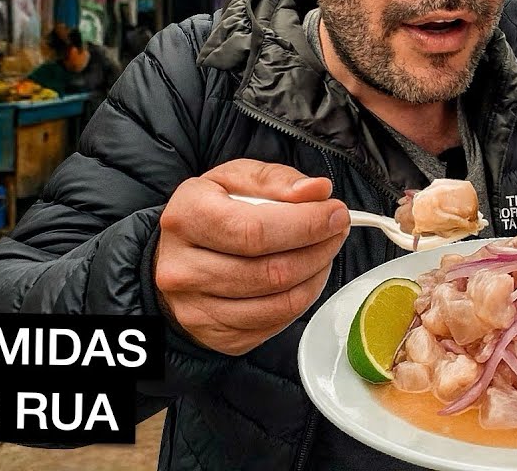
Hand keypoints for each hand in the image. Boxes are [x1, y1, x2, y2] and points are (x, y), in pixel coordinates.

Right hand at [156, 159, 349, 355]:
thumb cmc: (211, 213)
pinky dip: (303, 299)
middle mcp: (183, 269)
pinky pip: (277, 323)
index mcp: (186, 219)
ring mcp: (196, 309)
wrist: (178, 257)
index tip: (336, 213)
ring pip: (280, 302)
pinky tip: (305, 276)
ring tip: (324, 251)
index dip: (306, 225)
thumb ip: (277, 180)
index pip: (255, 231)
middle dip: (319, 249)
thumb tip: (317, 190)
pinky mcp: (217, 336)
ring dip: (317, 275)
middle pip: (272, 271)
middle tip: (338, 231)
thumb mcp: (236, 180)